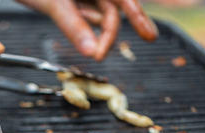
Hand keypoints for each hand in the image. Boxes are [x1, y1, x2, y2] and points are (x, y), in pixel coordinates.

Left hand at [16, 0, 156, 60]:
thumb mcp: (54, 4)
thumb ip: (75, 27)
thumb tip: (93, 52)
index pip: (125, 0)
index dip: (140, 17)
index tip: (150, 38)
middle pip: (112, 10)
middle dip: (106, 33)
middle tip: (99, 56)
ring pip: (97, 13)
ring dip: (87, 26)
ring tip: (64, 14)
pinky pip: (83, 12)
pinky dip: (78, 20)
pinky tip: (64, 11)